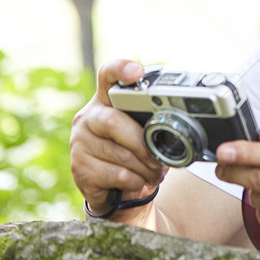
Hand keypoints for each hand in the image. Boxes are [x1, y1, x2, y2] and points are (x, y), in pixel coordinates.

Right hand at [69, 59, 166, 215]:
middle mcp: (89, 117)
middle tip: (157, 158)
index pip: (108, 74)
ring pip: (119, 154)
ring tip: (151, 173)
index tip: (137, 72)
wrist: (115, 190)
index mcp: (107, 100)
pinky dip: (135, 181)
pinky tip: (136, 182)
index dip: (121, 69)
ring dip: (144, 168)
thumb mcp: (142, 131)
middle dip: (142, 143)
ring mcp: (80, 142)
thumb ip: (152, 120)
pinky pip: (116, 174)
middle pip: (113, 121)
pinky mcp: (79, 168)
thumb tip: (180, 122)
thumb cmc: (133, 152)